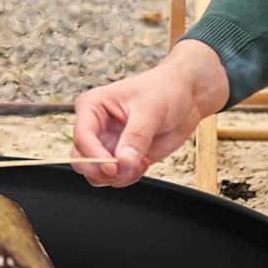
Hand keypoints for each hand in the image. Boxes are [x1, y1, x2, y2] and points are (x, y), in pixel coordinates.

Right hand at [71, 41, 228, 187]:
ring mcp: (108, 144)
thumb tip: (124, 161)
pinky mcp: (122, 157)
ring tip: (139, 163)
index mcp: (93, 106)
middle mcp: (96, 127)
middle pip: (81, 160)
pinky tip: (143, 163)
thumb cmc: (164, 89)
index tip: (113, 166)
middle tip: (125, 168)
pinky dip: (128, 177)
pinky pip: (115, 178)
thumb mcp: (150, 109)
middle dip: (103, 170)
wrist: (186, 96)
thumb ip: (136, 137)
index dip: (94, 156)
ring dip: (117, 176)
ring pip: (96, 173)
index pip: (81, 137)